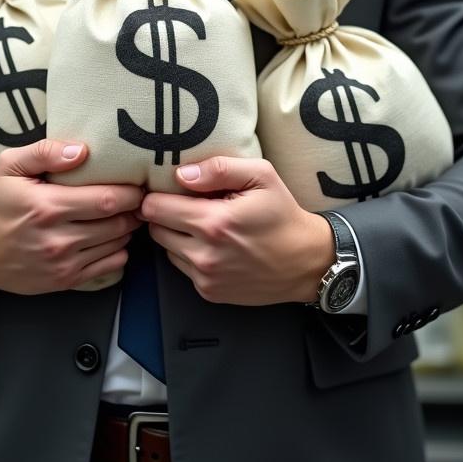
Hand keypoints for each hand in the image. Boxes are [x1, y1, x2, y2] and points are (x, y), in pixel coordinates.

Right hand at [0, 140, 141, 293]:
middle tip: (136, 198)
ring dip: (127, 229)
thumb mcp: (9, 167)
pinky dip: (119, 251)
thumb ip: (45, 152)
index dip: (130, 191)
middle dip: (133, 209)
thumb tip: (81, 151)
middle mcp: (57, 239)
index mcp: (47, 206)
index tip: (135, 183)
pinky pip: (110, 266)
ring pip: (117, 244)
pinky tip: (110, 237)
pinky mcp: (65, 280)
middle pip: (118, 223)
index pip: (107, 199)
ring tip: (124, 215)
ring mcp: (63, 263)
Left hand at [140, 157, 334, 305]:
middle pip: (154, 229)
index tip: (171, 190)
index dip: (158, 194)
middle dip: (165, 214)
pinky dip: (189, 255)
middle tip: (187, 205)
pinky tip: (213, 246)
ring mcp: (205, 277)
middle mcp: (205, 254)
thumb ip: (219, 169)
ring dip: (176, 235)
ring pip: (166, 249)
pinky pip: (182, 267)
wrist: (307, 263)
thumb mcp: (261, 176)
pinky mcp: (209, 292)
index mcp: (214, 222)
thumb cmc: (283, 215)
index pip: (154, 208)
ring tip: (203, 225)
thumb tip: (182, 174)